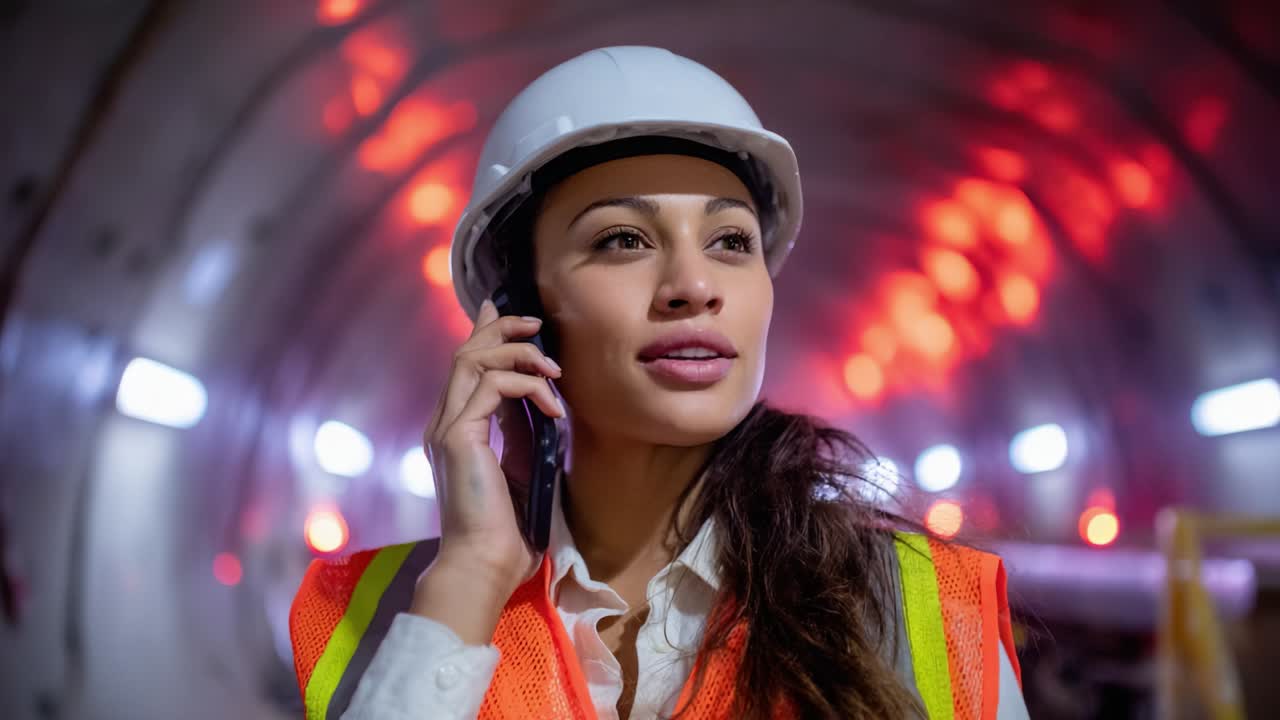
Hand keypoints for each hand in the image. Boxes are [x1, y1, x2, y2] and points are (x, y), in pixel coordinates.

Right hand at [414, 299, 563, 638]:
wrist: (485, 565)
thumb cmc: (507, 531)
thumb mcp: (522, 468)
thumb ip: (522, 432)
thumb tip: (539, 399)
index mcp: (456, 431)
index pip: (465, 368)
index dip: (483, 333)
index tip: (503, 311)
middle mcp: (444, 423)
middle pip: (466, 353)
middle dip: (502, 330)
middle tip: (536, 324)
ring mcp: (446, 427)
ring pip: (474, 359)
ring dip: (518, 353)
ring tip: (553, 369)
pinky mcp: (458, 435)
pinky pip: (491, 385)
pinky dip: (527, 386)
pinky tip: (552, 406)